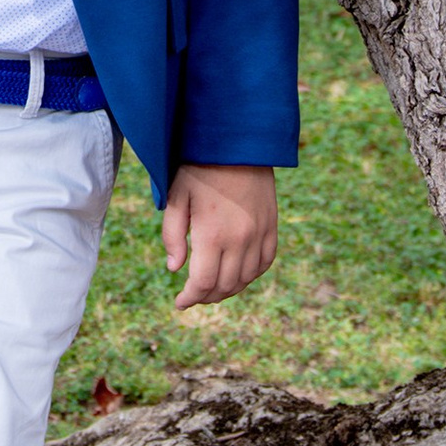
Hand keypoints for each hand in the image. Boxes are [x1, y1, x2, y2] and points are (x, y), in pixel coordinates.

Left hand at [163, 162, 277, 308]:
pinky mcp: (272, 226)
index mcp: (212, 234)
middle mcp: (240, 239)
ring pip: (246, 279)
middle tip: (193, 296)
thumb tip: (174, 269)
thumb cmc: (199, 167)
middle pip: (225, 286)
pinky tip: (237, 274)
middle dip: (206, 297)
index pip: (203, 283)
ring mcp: (259, 234)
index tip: (180, 302)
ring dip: (228, 290)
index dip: (190, 298)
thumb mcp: (176, 197)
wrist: (237, 142)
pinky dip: (250, 275)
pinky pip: (265, 262)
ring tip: (212, 289)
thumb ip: (172, 235)